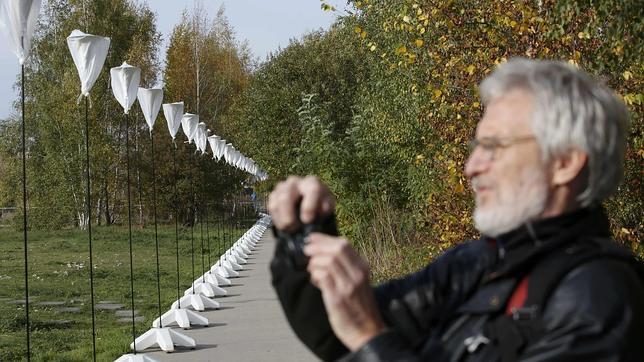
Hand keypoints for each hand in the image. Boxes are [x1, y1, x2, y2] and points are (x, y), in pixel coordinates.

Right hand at [268, 175, 334, 231]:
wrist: (309, 210)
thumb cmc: (319, 209)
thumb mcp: (327, 209)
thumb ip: (326, 208)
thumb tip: (322, 210)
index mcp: (312, 182)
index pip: (311, 190)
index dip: (308, 206)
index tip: (307, 221)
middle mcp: (295, 182)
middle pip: (286, 195)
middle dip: (288, 214)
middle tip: (293, 229)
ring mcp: (282, 187)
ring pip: (277, 202)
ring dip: (282, 218)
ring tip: (289, 230)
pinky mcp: (274, 195)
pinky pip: (271, 206)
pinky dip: (276, 218)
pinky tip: (283, 226)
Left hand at [304, 233, 385, 350]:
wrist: (368, 333)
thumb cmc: (360, 308)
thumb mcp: (358, 282)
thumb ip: (346, 268)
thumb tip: (324, 253)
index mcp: (363, 268)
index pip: (344, 244)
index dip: (325, 239)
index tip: (312, 238)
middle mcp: (358, 274)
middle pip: (337, 249)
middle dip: (317, 247)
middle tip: (306, 251)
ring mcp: (348, 286)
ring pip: (329, 261)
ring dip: (315, 262)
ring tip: (312, 270)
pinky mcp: (338, 298)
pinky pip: (323, 277)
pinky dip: (315, 275)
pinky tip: (315, 281)